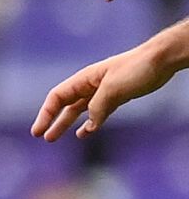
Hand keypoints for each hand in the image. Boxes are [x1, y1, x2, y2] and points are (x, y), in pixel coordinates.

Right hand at [32, 38, 181, 138]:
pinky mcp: (115, 98)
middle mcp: (89, 85)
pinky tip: (85, 133)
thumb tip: (89, 125)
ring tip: (54, 138)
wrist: (161, 60)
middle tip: (42, 136)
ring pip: (78, 111)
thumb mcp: (113, 88)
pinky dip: (89, 124)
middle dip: (52, 121)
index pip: (57, 98)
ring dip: (66, 124)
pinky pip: (97, 114)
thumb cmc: (136, 68)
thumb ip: (97, 106)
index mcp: (84, 79)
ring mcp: (102, 92)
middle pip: (64, 105)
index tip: (38, 131)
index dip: (45, 115)